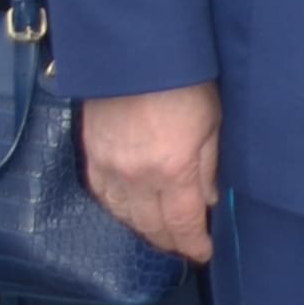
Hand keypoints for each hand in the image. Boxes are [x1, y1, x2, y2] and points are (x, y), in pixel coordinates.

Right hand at [82, 84, 220, 265]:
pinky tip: (130, 210)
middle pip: (151, 226)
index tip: (204, 253)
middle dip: (170, 241)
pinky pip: (103, 196)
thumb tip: (209, 201)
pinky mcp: (92, 155)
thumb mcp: (211, 123)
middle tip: (184, 245)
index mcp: (173, 170)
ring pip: (124, 216)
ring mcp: (110, 168)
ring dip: (144, 229)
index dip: (194, 245)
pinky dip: (119, 209)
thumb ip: (208, 167)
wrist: (135, 51)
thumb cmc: (185, 82)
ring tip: (160, 231)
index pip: (183, 224)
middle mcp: (137, 177)